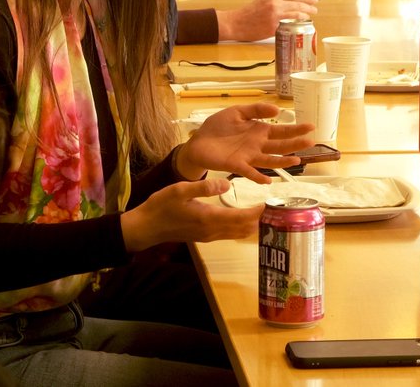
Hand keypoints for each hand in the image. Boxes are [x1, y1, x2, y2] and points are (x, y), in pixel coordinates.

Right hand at [120, 177, 260, 251]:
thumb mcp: (179, 191)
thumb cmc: (160, 207)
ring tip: (263, 210)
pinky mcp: (205, 236)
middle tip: (274, 205)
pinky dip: (241, 226)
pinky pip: (230, 234)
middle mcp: (212, 231)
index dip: (259, 212)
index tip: (272, 203)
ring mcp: (209, 236)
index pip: (242, 218)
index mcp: (209, 218)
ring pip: (238, 233)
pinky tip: (244, 216)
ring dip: (252, 224)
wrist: (145, 228)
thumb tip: (227, 184)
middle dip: (261, 220)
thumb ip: (204, 187)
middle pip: (245, 229)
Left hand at [177, 102, 313, 182]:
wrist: (198, 142)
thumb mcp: (237, 112)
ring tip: (296, 160)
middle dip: (296, 143)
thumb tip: (277, 110)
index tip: (311, 127)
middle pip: (280, 145)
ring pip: (269, 160)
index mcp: (259, 131)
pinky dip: (258, 177)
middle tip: (311, 142)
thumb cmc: (218, 127)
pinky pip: (250, 172)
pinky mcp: (236, 165)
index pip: (281, 130)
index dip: (296, 129)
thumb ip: (256, 109)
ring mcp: (248, 156)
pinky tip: (268, 181)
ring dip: (282, 161)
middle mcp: (257, 145)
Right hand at [215, 0, 318, 41]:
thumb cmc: (248, 13)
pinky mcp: (273, 27)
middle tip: (315, 8)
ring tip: (310, 15)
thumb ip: (277, 2)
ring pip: (296, 13)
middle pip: (298, 4)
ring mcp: (275, 16)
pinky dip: (296, 23)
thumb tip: (291, 5)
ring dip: (306, 14)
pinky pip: (288, 24)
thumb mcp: (263, 1)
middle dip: (309, 6)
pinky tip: (301, 23)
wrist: (236, 22)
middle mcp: (275, 4)